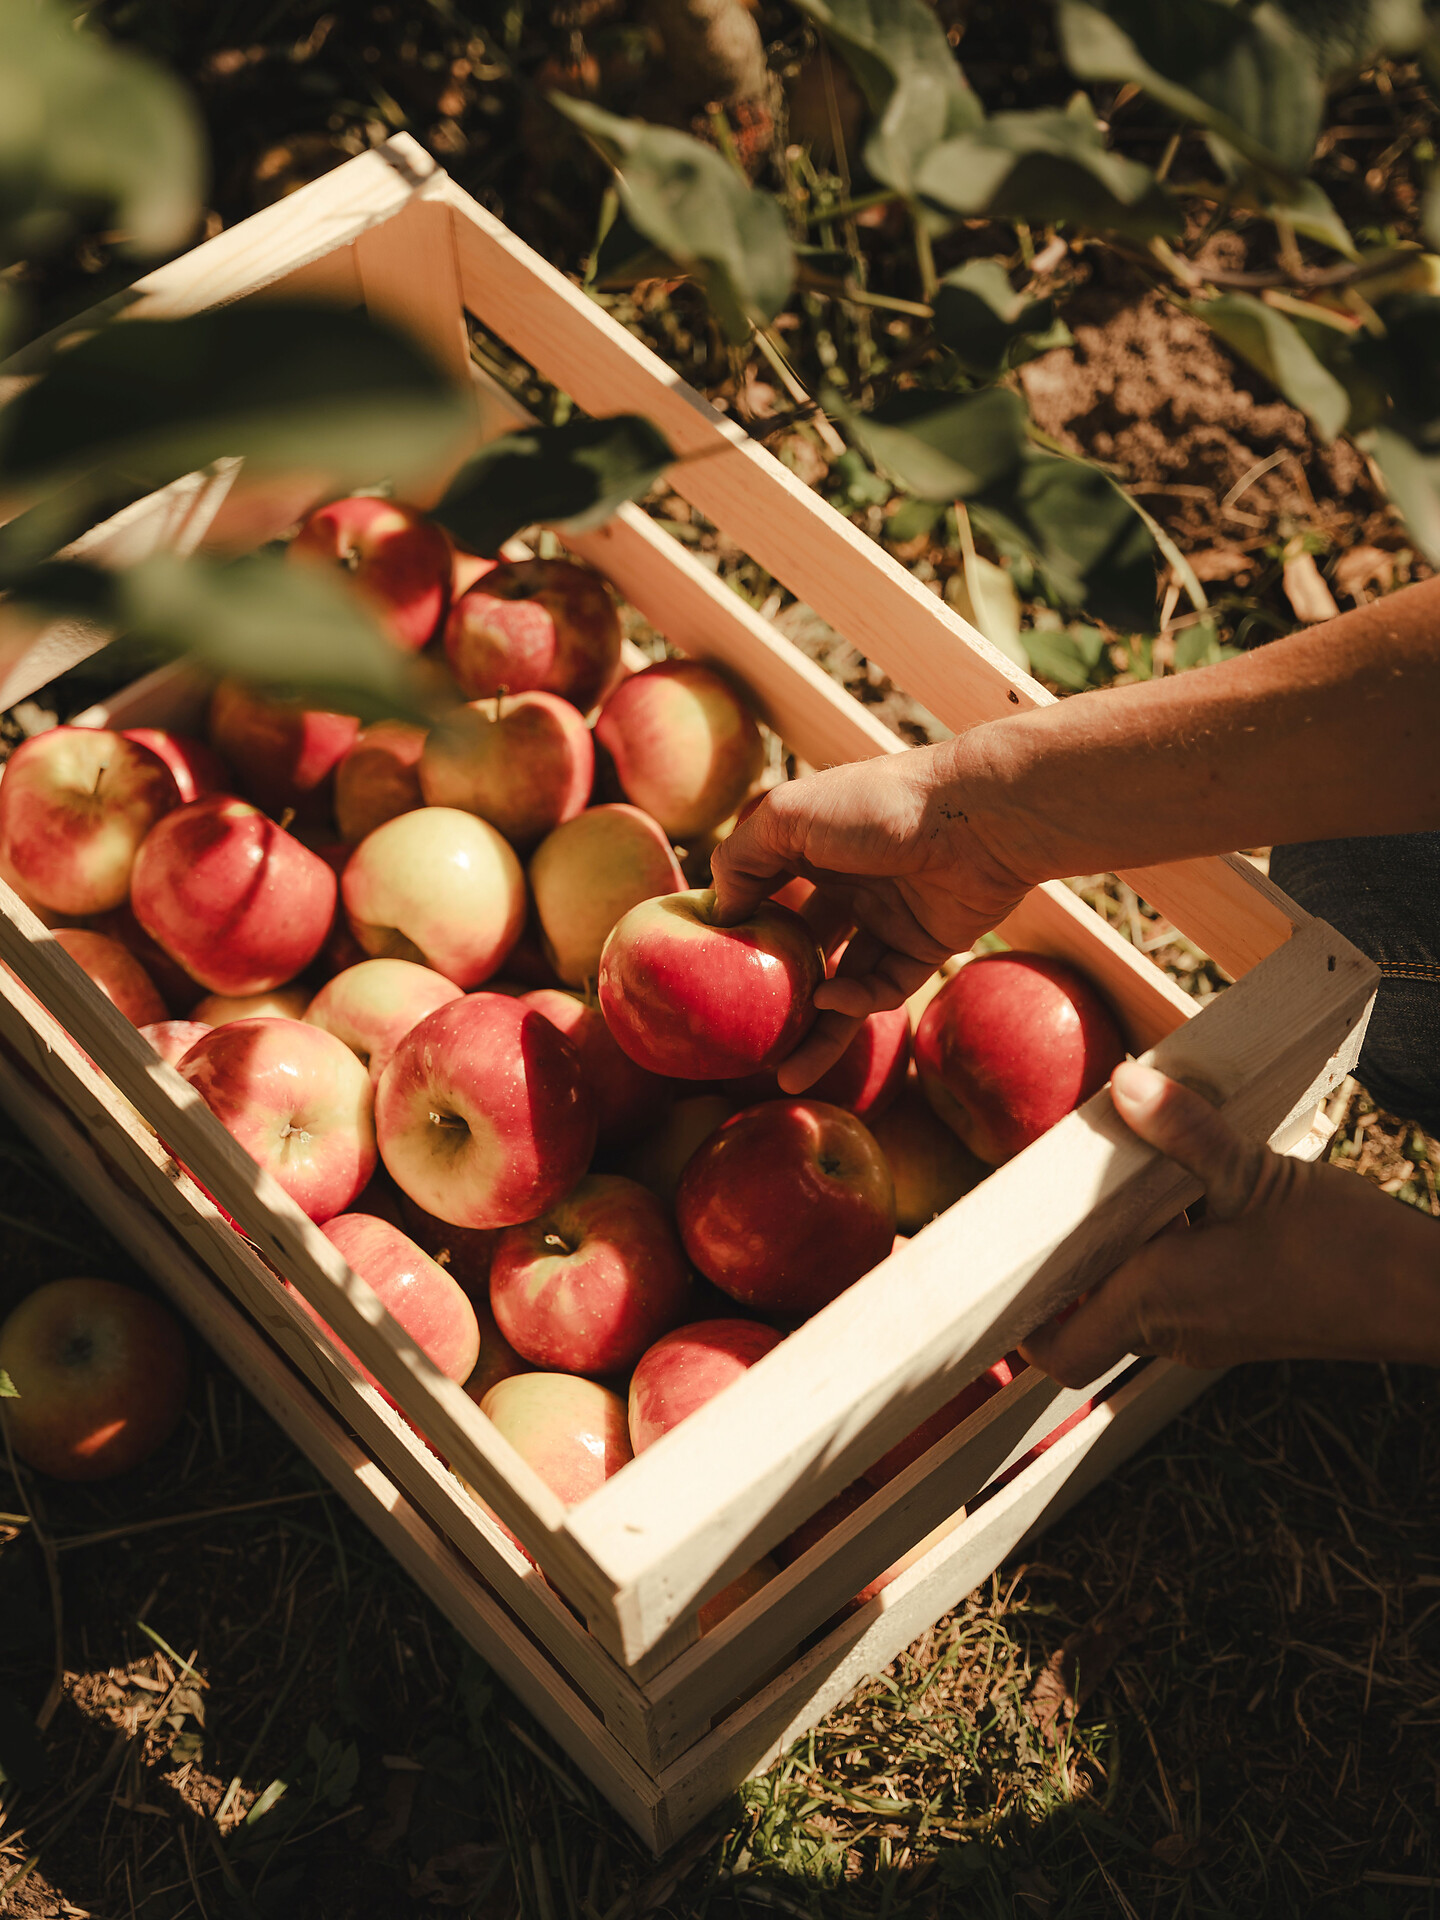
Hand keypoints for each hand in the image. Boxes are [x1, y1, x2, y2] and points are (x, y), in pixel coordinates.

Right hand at [709, 742, 1036, 1090]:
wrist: (977, 819)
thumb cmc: (877, 805)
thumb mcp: (787, 816)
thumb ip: (741, 858)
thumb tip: (722, 912)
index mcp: (816, 848)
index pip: (770, 893)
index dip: (745, 927)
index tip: (713, 966)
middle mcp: (851, 884)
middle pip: (806, 950)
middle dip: (778, 994)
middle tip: (748, 1035)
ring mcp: (889, 918)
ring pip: (845, 986)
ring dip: (817, 1030)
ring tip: (786, 1074)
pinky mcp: (926, 948)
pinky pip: (885, 987)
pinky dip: (857, 1001)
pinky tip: (832, 1002)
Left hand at [1021, 1062, 1439, 1383]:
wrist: (1425, 1296)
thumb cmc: (1345, 1250)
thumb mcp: (1255, 1173)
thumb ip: (1184, 1131)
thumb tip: (1125, 1083)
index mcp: (1158, 1302)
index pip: (1060, 1352)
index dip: (1020, 1329)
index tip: (995, 1279)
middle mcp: (1174, 1331)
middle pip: (1086, 1322)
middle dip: (1057, 1276)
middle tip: (1034, 1219)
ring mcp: (1209, 1332)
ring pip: (1129, 1306)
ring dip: (1109, 1261)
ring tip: (1093, 1198)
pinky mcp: (1240, 1321)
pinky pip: (1172, 1297)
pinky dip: (1153, 1258)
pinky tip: (1170, 1203)